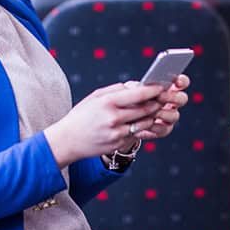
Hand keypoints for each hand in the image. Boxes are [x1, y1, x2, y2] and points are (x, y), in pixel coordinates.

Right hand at [44, 82, 163, 167]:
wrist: (68, 140)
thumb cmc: (81, 116)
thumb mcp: (95, 97)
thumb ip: (116, 89)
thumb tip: (136, 85)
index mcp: (108, 103)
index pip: (138, 94)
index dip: (153, 90)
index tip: (160, 87)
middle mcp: (114, 118)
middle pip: (146, 109)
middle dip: (156, 102)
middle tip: (161, 98)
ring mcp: (117, 133)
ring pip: (145, 122)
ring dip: (151, 115)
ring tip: (151, 109)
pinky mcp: (119, 144)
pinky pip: (136, 133)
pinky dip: (140, 126)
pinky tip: (138, 121)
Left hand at [129, 74, 189, 140]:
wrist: (122, 120)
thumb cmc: (129, 99)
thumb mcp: (131, 89)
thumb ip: (140, 86)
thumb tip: (143, 86)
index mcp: (167, 88)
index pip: (181, 82)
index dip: (182, 81)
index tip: (176, 82)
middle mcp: (171, 102)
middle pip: (182, 99)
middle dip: (172, 97)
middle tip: (160, 96)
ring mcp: (169, 116)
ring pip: (174, 115)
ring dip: (162, 113)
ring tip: (149, 112)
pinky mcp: (163, 130)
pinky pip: (164, 129)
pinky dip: (153, 126)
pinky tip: (142, 123)